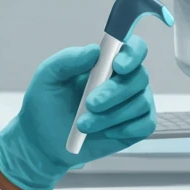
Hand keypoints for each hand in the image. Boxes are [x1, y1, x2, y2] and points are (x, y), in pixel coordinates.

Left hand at [0, 35, 155, 189]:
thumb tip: (95, 50)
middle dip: (115, 92)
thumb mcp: (48, 77)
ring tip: (83, 125)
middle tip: (90, 104)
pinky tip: (105, 132)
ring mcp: (133, 103)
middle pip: (140, 77)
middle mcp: (124, 80)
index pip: (134, 48)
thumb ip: (68, 59)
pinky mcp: (136, 127)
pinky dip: (125, 128)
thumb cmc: (46, 104)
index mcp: (106, 62)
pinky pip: (145, 125)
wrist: (44, 141)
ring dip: (112, 115)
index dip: (132, 53)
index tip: (117, 66)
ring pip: (141, 103)